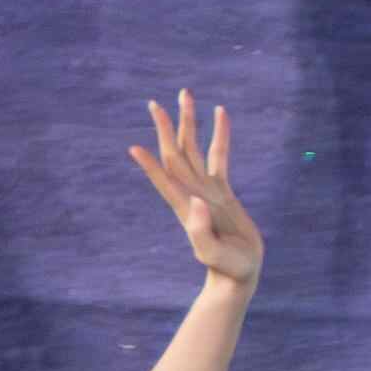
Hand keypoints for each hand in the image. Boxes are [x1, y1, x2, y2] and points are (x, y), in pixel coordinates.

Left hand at [128, 91, 261, 292]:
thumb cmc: (227, 267)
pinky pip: (218, 154)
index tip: (133, 147)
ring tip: (186, 96)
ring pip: (193, 148)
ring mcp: (206, 189)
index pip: (166, 180)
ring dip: (188, 123)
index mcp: (187, 207)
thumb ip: (201, 230)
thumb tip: (197, 202)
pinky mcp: (222, 189)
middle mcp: (192, 193)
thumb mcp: (212, 254)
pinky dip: (219, 133)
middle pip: (176, 153)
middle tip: (156, 103)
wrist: (237, 273)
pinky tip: (220, 113)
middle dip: (167, 128)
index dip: (150, 165)